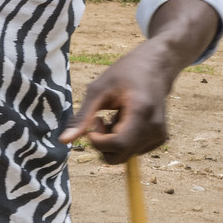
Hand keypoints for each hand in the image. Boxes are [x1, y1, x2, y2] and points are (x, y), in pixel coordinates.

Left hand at [59, 0, 218, 165]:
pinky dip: (122, 141)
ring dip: (112, 142)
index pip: (118, 145)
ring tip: (114, 117)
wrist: (155, 66)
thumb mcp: (98, 89)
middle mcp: (155, 128)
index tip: (94, 123)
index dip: (98, 141)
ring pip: (125, 156)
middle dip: (103, 143)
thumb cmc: (125, 73)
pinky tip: (124, 122)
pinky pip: (132, 151)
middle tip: (100, 120)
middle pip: (120, 156)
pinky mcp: (159, 139)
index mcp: (141, 112)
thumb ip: (82, 117)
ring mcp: (159, 135)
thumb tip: (63, 141)